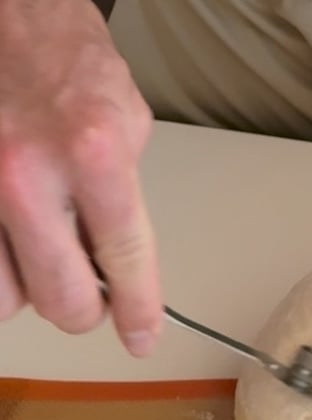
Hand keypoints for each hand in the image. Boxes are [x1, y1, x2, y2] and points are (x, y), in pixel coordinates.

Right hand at [0, 0, 159, 355]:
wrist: (6, 13)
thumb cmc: (68, 61)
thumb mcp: (128, 123)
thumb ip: (123, 199)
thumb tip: (115, 270)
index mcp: (94, 153)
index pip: (125, 259)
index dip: (138, 310)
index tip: (141, 339)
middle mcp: (26, 174)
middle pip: (62, 301)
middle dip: (84, 308)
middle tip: (89, 291)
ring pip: (4, 299)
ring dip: (28, 288)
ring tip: (39, 251)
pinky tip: (10, 238)